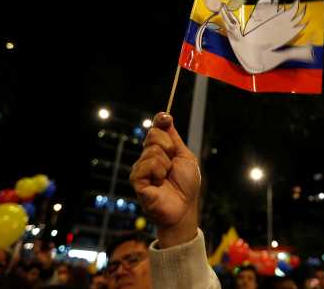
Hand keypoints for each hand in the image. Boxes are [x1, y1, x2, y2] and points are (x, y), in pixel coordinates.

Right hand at [130, 112, 199, 247]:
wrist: (184, 207)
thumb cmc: (186, 185)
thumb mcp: (185, 157)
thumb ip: (174, 138)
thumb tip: (165, 116)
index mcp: (160, 150)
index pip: (156, 129)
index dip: (160, 121)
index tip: (166, 117)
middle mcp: (148, 157)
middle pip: (154, 134)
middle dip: (168, 147)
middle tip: (173, 165)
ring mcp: (141, 168)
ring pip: (152, 150)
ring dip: (166, 165)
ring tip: (167, 178)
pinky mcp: (136, 179)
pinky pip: (147, 164)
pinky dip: (158, 172)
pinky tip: (159, 184)